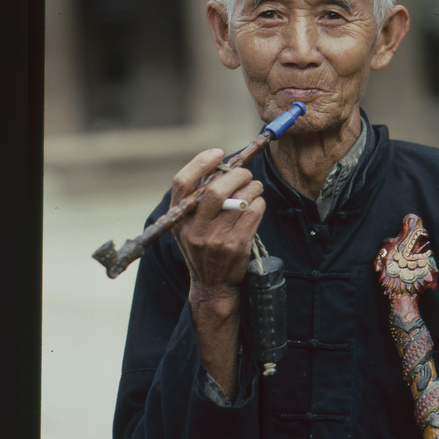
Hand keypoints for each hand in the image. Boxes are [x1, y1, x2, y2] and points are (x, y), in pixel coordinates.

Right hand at [170, 148, 265, 303]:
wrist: (212, 285)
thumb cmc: (202, 248)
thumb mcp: (188, 226)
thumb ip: (197, 199)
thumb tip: (220, 166)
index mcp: (178, 219)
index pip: (182, 183)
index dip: (201, 162)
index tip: (219, 152)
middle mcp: (194, 229)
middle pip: (215, 189)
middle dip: (236, 174)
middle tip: (245, 173)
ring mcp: (215, 239)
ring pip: (238, 199)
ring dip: (252, 187)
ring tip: (254, 187)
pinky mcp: (236, 246)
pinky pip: (253, 212)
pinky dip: (259, 202)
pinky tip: (257, 203)